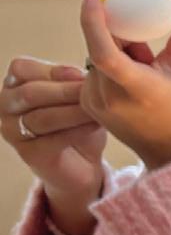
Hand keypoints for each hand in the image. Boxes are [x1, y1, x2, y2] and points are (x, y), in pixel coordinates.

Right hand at [0, 57, 106, 224]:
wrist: (84, 165)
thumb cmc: (79, 125)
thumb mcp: (78, 98)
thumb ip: (76, 83)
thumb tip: (86, 71)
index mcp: (14, 85)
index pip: (22, 69)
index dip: (52, 70)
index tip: (82, 74)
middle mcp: (7, 106)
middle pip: (31, 93)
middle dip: (64, 91)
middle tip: (92, 90)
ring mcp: (13, 131)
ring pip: (42, 117)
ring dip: (72, 112)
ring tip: (98, 109)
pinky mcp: (29, 154)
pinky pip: (52, 140)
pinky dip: (76, 131)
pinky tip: (95, 125)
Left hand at [80, 0, 170, 169]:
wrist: (170, 153)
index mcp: (136, 90)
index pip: (103, 52)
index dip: (94, 22)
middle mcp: (109, 98)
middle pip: (102, 47)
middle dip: (120, 38)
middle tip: (144, 51)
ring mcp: (94, 102)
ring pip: (95, 57)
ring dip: (116, 54)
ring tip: (142, 75)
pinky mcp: (86, 104)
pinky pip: (93, 70)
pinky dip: (109, 67)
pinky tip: (129, 86)